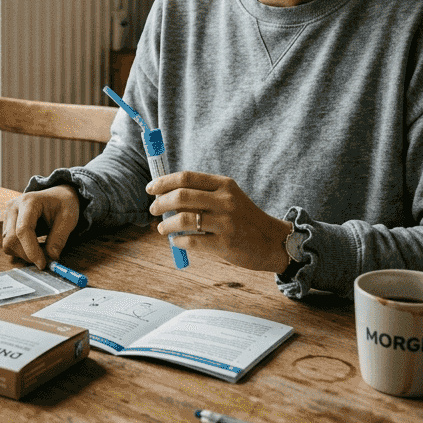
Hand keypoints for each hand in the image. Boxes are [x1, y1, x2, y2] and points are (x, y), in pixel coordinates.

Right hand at [1, 185, 80, 270]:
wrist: (57, 195)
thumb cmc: (63, 203)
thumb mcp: (68, 218)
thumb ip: (59, 238)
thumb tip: (51, 257)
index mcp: (29, 201)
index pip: (23, 230)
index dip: (31, 250)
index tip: (42, 264)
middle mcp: (14, 207)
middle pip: (11, 239)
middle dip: (27, 254)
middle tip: (44, 260)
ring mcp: (8, 214)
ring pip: (8, 244)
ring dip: (24, 253)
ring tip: (41, 250)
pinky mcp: (7, 223)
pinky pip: (9, 243)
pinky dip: (21, 250)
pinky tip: (34, 246)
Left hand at [147, 171, 293, 273]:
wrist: (272, 241)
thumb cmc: (244, 219)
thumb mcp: (229, 198)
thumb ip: (203, 194)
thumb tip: (166, 194)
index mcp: (224, 185)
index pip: (186, 177)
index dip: (164, 182)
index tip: (150, 189)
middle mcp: (225, 200)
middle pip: (181, 196)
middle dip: (160, 203)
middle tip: (154, 210)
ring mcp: (226, 222)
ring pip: (182, 219)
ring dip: (166, 225)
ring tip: (162, 228)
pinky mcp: (225, 244)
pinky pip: (191, 241)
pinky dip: (178, 241)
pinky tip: (176, 240)